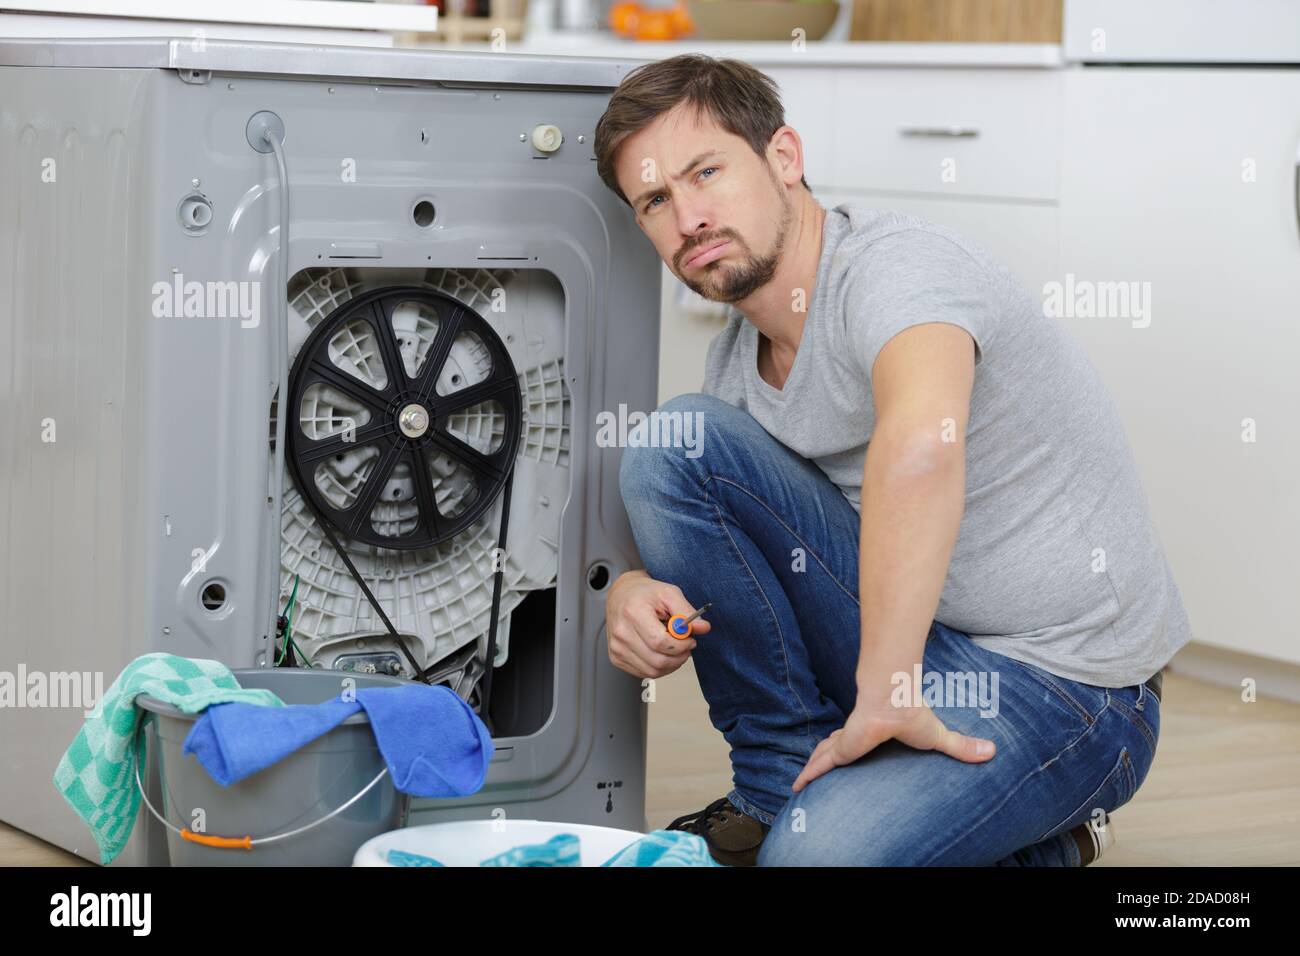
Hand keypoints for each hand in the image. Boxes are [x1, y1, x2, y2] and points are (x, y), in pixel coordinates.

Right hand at [604, 570, 712, 679]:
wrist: (621, 595)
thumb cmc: (643, 594)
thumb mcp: (669, 593)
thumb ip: (686, 611)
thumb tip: (702, 627)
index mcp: (633, 613)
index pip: (660, 642)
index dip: (681, 645)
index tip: (689, 639)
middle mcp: (622, 632)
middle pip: (657, 660)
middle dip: (679, 656)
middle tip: (685, 646)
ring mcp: (617, 648)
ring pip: (652, 671)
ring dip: (671, 664)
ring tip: (675, 649)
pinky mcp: (617, 658)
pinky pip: (644, 673)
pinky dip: (659, 667)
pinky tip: (662, 653)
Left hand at [791, 694, 995, 792]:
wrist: (895, 699)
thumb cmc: (912, 713)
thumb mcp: (938, 736)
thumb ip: (961, 746)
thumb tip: (993, 751)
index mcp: (874, 732)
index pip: (858, 740)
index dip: (849, 746)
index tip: (844, 752)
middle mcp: (856, 736)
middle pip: (836, 747)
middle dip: (826, 756)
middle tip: (815, 770)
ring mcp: (846, 741)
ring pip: (825, 755)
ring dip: (813, 766)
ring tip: (801, 780)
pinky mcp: (841, 748)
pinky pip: (821, 764)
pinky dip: (808, 774)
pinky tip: (797, 785)